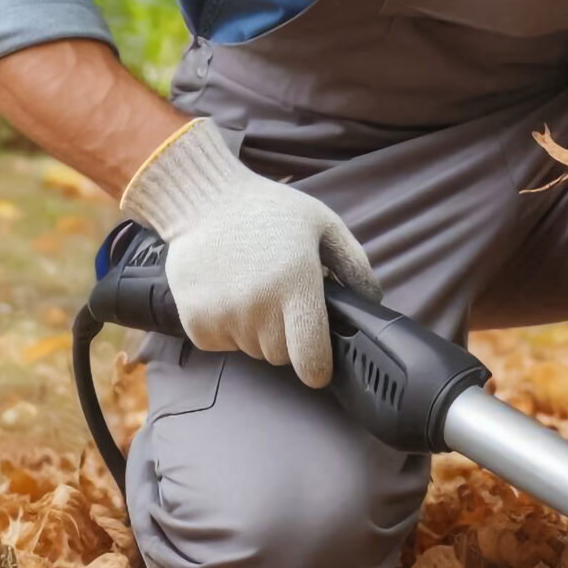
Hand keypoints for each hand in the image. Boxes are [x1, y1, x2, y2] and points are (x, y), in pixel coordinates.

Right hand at [118, 121, 380, 387]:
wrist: (202, 200)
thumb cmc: (269, 211)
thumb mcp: (324, 226)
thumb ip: (356, 266)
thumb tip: (372, 303)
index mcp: (296, 285)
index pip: (311, 360)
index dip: (318, 368)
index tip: (318, 363)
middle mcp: (258, 306)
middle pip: (281, 356)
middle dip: (286, 336)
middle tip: (278, 298)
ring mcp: (223, 315)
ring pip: (251, 349)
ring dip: (255, 330)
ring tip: (250, 287)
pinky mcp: (195, 322)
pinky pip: (221, 344)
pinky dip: (225, 327)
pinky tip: (225, 292)